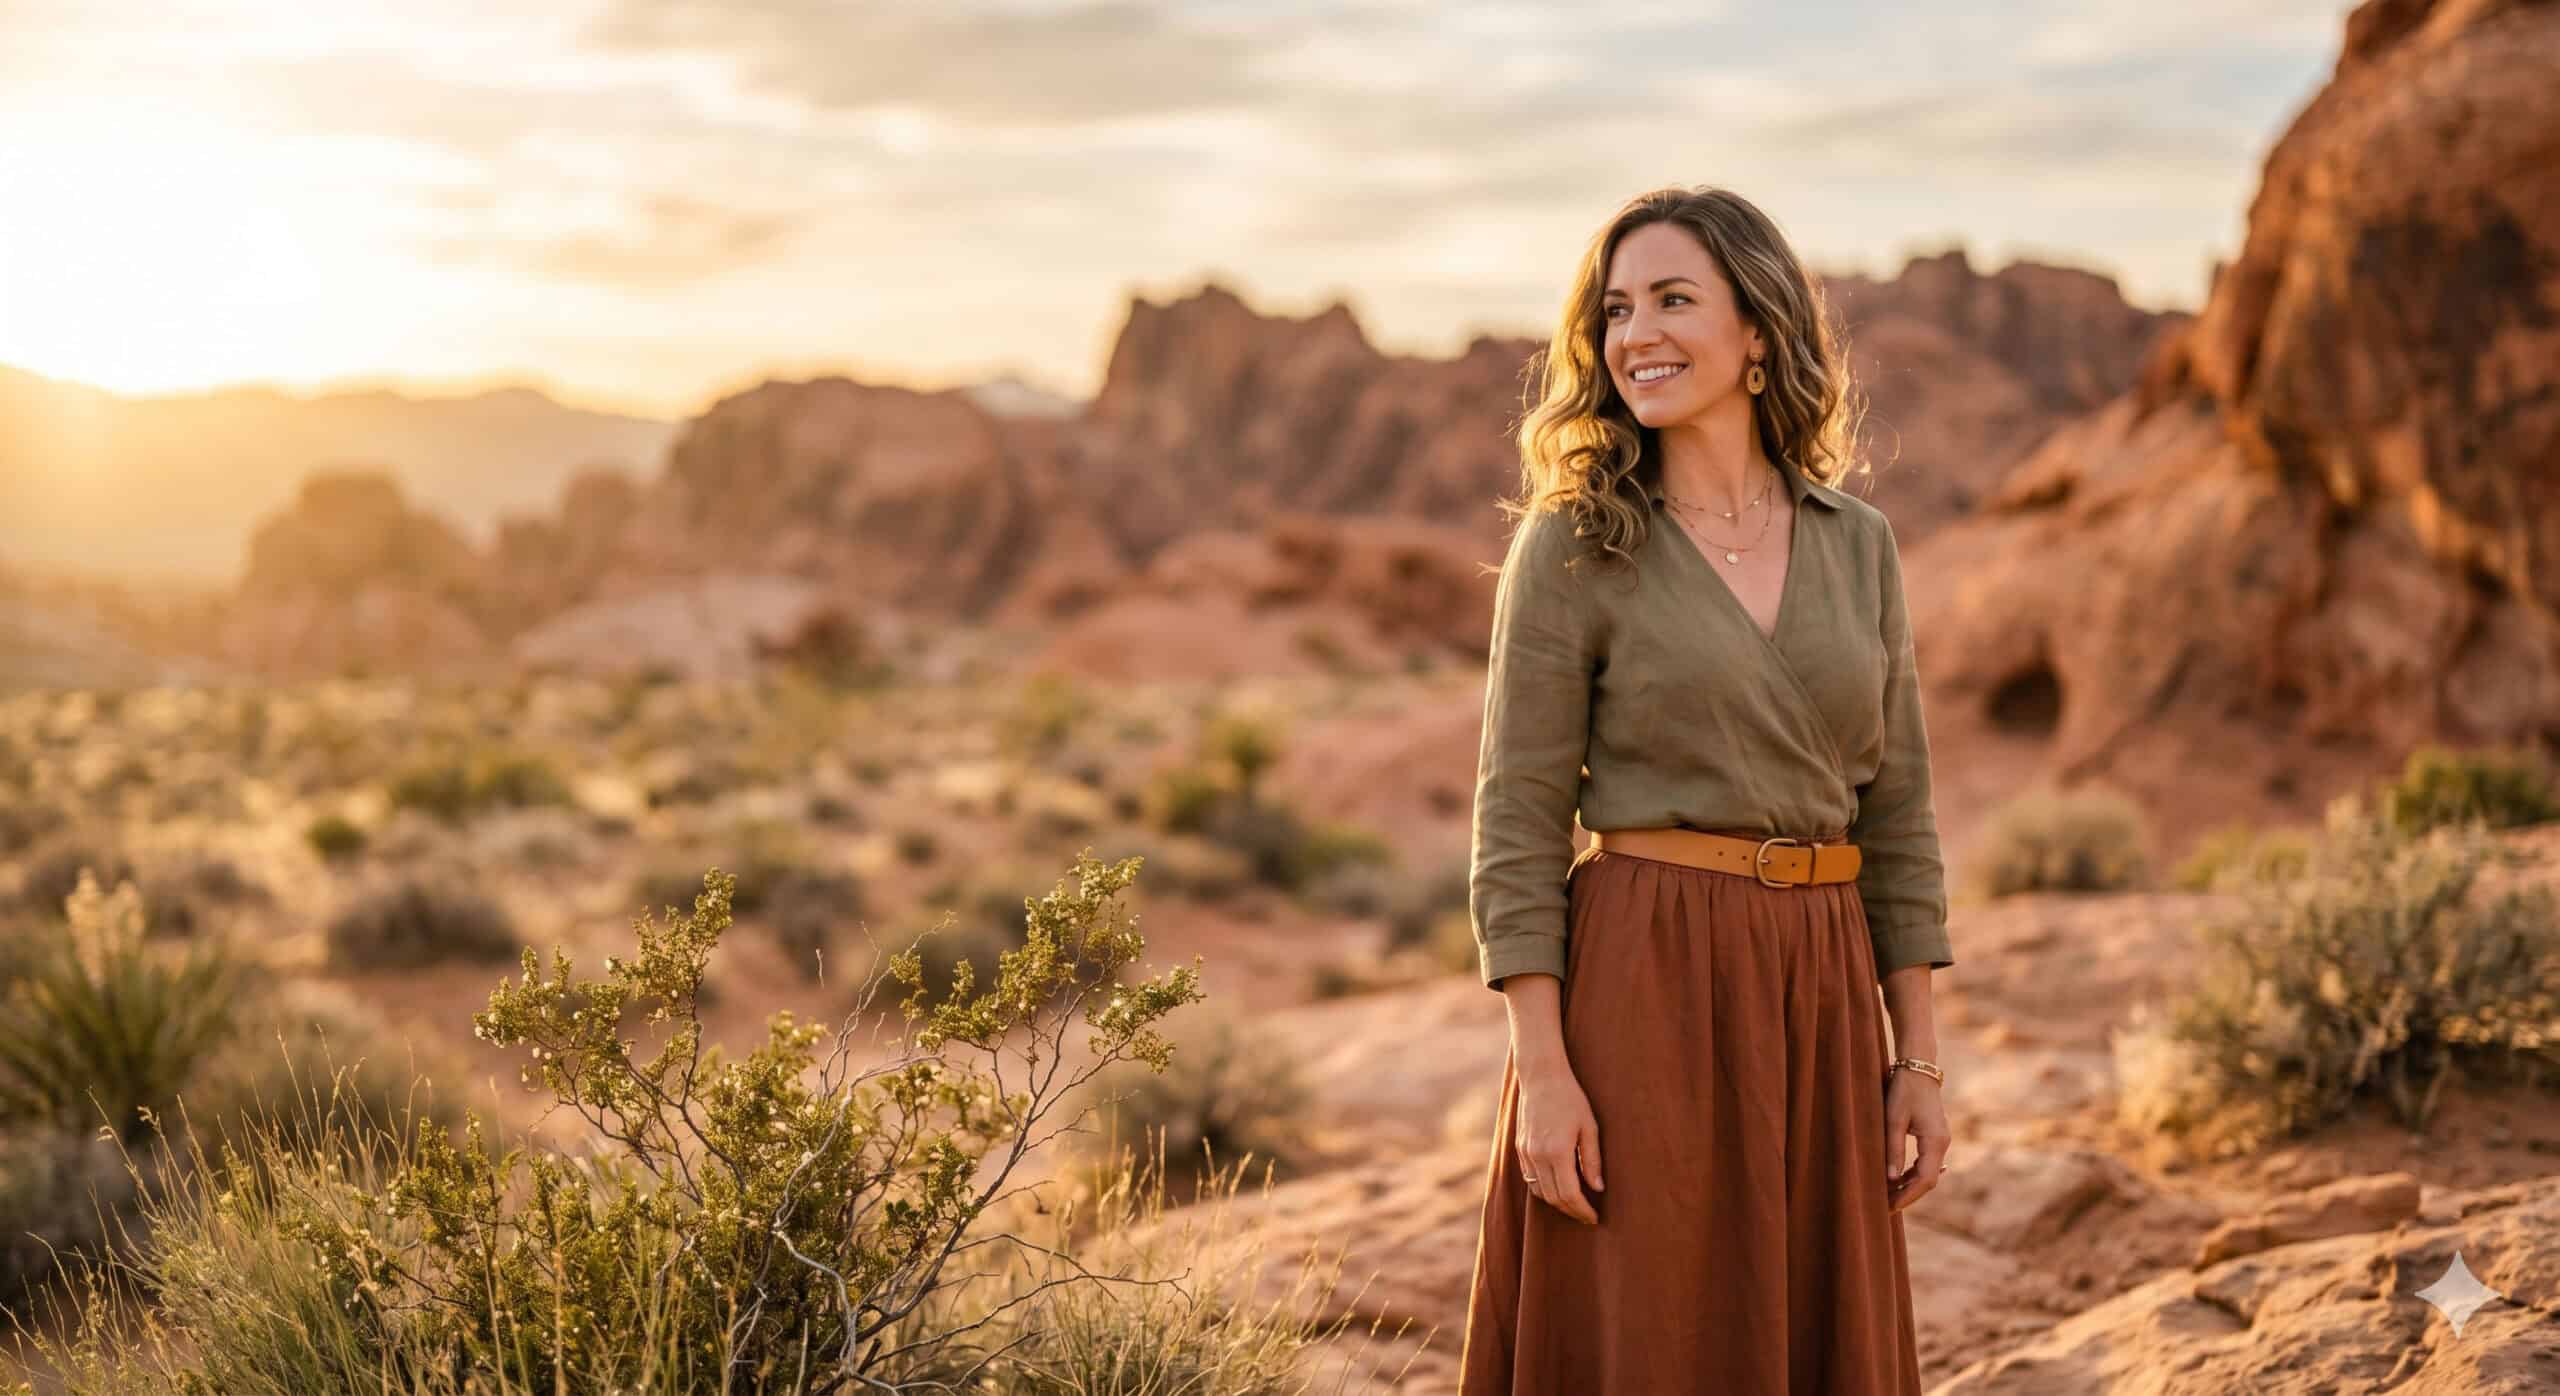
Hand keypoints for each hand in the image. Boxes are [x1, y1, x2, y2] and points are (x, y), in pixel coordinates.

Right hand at [1514, 1056, 1604, 1224]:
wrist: (1541, 1076)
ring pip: (1539, 1191)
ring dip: (1556, 1202)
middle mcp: (1537, 1155)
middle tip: (1587, 1216)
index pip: (1569, 1194)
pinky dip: (1544, 1188)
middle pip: (1553, 1198)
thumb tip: (1598, 1188)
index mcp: (1557, 1151)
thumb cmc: (1571, 1098)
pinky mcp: (1520, 1148)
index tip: (1594, 1218)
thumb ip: (1592, 1160)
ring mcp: (1526, 1152)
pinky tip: (1558, 1186)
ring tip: (1575, 1204)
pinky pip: (1530, 1178)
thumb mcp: (1589, 1127)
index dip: (1582, 1210)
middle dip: (1571, 1211)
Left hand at [1884, 1068, 1948, 1212]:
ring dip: (1909, 1185)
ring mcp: (1940, 1140)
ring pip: (1927, 1172)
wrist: (1918, 1067)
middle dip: (1908, 1195)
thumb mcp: (1893, 1119)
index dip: (1908, 1196)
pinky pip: (1926, 1162)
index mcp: (1935, 1141)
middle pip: (1928, 1180)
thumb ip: (1893, 1149)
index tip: (1890, 1208)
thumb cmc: (1903, 1090)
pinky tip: (1899, 1180)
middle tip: (1885, 1208)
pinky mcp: (1934, 1135)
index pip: (1925, 1179)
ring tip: (1888, 1197)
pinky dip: (1912, 1173)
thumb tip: (1891, 1179)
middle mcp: (1942, 1143)